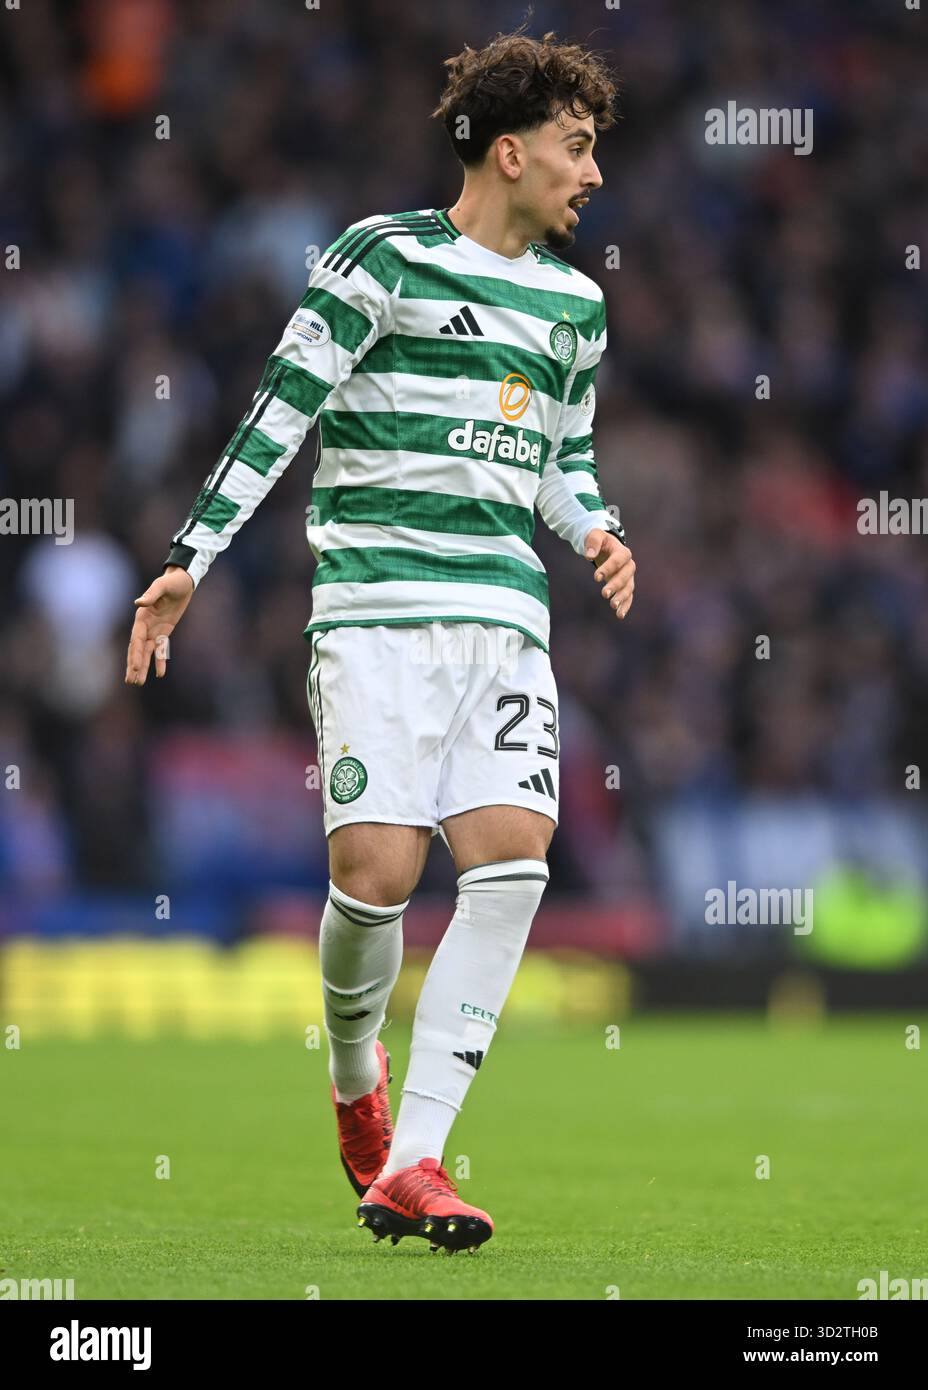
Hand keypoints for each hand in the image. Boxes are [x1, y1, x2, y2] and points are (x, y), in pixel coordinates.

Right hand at [125, 566, 194, 684]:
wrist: (182, 581)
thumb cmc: (171, 582)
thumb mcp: (161, 586)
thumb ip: (151, 595)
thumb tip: (138, 603)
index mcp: (142, 617)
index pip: (137, 639)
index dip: (136, 654)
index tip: (136, 667)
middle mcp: (145, 626)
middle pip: (138, 649)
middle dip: (134, 665)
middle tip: (131, 681)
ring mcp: (154, 630)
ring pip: (147, 652)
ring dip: (143, 667)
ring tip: (138, 682)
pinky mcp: (164, 632)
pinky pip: (161, 649)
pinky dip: (160, 661)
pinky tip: (159, 674)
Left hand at [584, 528, 635, 619]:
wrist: (606, 547)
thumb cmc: (600, 541)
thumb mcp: (595, 535)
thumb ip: (592, 542)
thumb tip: (589, 555)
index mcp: (622, 552)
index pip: (618, 560)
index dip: (608, 568)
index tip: (596, 577)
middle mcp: (628, 565)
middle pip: (625, 576)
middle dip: (616, 585)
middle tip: (604, 594)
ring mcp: (628, 577)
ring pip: (628, 588)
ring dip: (622, 598)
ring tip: (613, 606)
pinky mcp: (625, 586)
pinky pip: (628, 597)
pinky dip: (625, 606)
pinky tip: (620, 615)